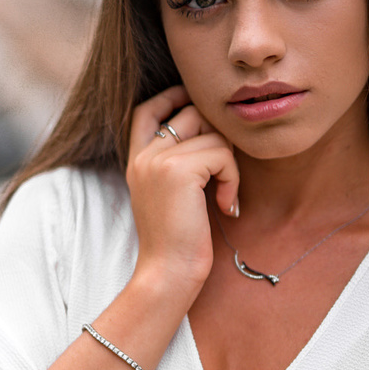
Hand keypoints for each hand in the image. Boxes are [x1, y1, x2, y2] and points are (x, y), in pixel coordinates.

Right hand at [125, 86, 238, 298]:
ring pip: (212, 133)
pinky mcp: (178, 170)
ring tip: (224, 196)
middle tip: (223, 173)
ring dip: (229, 163)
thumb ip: (176, 162)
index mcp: (135, 160)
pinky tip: (226, 206)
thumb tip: (212, 129)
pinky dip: (233, 179)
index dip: (173, 98)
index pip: (146, 110)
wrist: (167, 271)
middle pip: (190, 113)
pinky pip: (222, 154)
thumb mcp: (168, 194)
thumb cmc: (175, 240)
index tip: (199, 111)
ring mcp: (157, 160)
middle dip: (217, 136)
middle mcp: (143, 155)